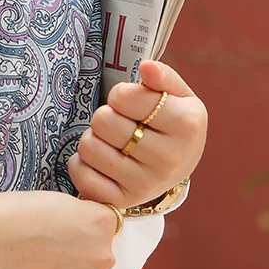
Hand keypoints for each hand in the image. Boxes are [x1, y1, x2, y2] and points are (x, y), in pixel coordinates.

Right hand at [0, 193, 120, 268]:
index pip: (105, 227)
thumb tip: (81, 229)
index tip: (64, 231)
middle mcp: (101, 258)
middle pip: (102, 260)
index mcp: (100, 223)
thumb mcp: (52, 199)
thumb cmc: (5, 215)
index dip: (83, 228)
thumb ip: (78, 215)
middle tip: (48, 256)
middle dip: (81, 258)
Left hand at [67, 58, 207, 211]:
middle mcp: (168, 158)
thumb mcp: (177, 95)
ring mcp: (146, 184)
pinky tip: (100, 161)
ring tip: (111, 141)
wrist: (178, 166)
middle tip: (120, 123)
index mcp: (186, 125)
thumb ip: (162, 76)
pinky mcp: (123, 201)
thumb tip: (147, 66)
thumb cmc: (172, 122)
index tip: (129, 103)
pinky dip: (81, 164)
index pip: (125, 97)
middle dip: (106, 116)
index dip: (120, 95)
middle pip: (103, 122)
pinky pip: (82, 176)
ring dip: (93, 139)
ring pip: (89, 147)